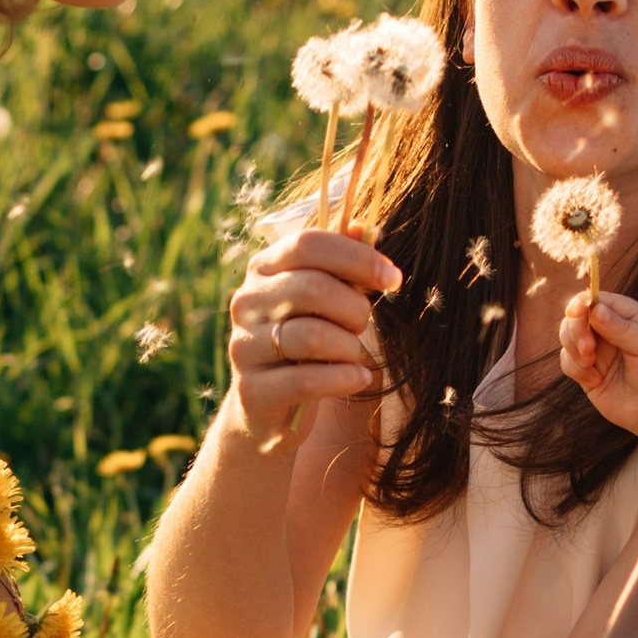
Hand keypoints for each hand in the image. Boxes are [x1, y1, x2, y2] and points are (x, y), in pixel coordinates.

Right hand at [228, 225, 398, 454]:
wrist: (268, 409)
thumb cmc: (307, 346)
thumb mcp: (327, 301)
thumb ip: (344, 266)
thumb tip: (368, 228)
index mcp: (263, 268)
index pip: (307, 243)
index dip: (356, 256)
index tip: (393, 278)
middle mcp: (245, 302)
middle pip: (311, 287)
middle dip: (354, 308)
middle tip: (364, 325)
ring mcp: (244, 347)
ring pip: (312, 335)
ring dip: (349, 347)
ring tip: (355, 357)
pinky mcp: (252, 390)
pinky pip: (308, 380)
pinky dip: (345, 378)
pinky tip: (359, 379)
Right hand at [558, 287, 637, 442]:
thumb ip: (620, 326)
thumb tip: (594, 308)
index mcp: (629, 317)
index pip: (599, 300)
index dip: (583, 302)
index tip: (578, 311)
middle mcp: (610, 331)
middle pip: (577, 316)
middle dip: (576, 328)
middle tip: (587, 348)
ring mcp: (598, 353)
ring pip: (567, 337)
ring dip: (573, 347)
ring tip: (591, 363)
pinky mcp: (588, 374)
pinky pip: (567, 362)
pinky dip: (575, 369)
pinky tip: (596, 380)